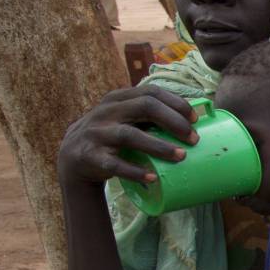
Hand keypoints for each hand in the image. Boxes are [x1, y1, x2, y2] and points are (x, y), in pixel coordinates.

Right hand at [57, 87, 198, 186]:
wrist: (74, 159)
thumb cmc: (112, 137)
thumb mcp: (126, 119)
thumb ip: (150, 116)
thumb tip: (196, 120)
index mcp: (117, 99)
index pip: (151, 92)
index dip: (176, 103)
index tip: (195, 119)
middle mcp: (105, 112)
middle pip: (144, 107)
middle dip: (173, 121)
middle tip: (194, 139)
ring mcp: (95, 133)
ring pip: (129, 135)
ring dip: (158, 146)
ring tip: (181, 156)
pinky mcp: (89, 156)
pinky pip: (113, 164)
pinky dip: (134, 171)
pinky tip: (152, 177)